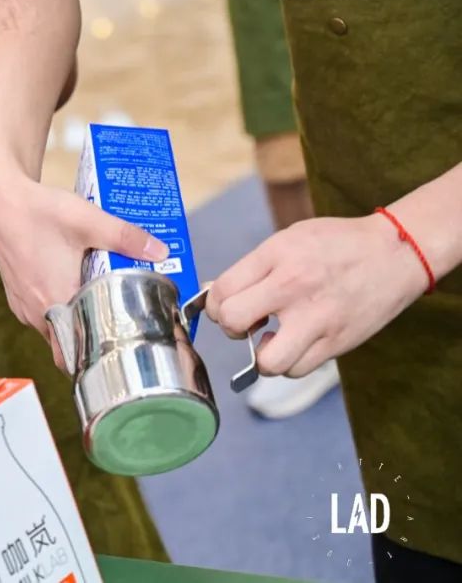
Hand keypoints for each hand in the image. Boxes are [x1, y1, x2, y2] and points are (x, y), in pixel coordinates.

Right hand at [0, 170, 168, 365]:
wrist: (1, 199)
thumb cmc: (40, 211)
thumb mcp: (88, 221)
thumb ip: (125, 237)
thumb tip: (161, 251)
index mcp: (55, 302)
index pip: (76, 354)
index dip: (98, 359)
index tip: (121, 354)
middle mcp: (35, 311)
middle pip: (67, 345)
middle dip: (91, 343)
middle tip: (119, 331)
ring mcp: (22, 305)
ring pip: (53, 331)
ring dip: (74, 326)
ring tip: (100, 311)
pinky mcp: (15, 295)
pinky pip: (40, 317)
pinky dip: (57, 314)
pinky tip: (73, 294)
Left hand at [205, 215, 428, 377]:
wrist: (395, 252)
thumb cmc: (336, 244)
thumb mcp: (288, 239)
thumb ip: (252, 267)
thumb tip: (213, 295)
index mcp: (277, 255)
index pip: (222, 290)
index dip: (214, 304)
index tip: (224, 306)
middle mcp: (294, 286)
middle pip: (233, 321)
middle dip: (231, 327)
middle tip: (245, 323)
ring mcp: (318, 318)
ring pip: (267, 362)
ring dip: (262, 357)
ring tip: (272, 340)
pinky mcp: (338, 342)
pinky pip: (297, 370)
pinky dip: (290, 364)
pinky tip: (296, 344)